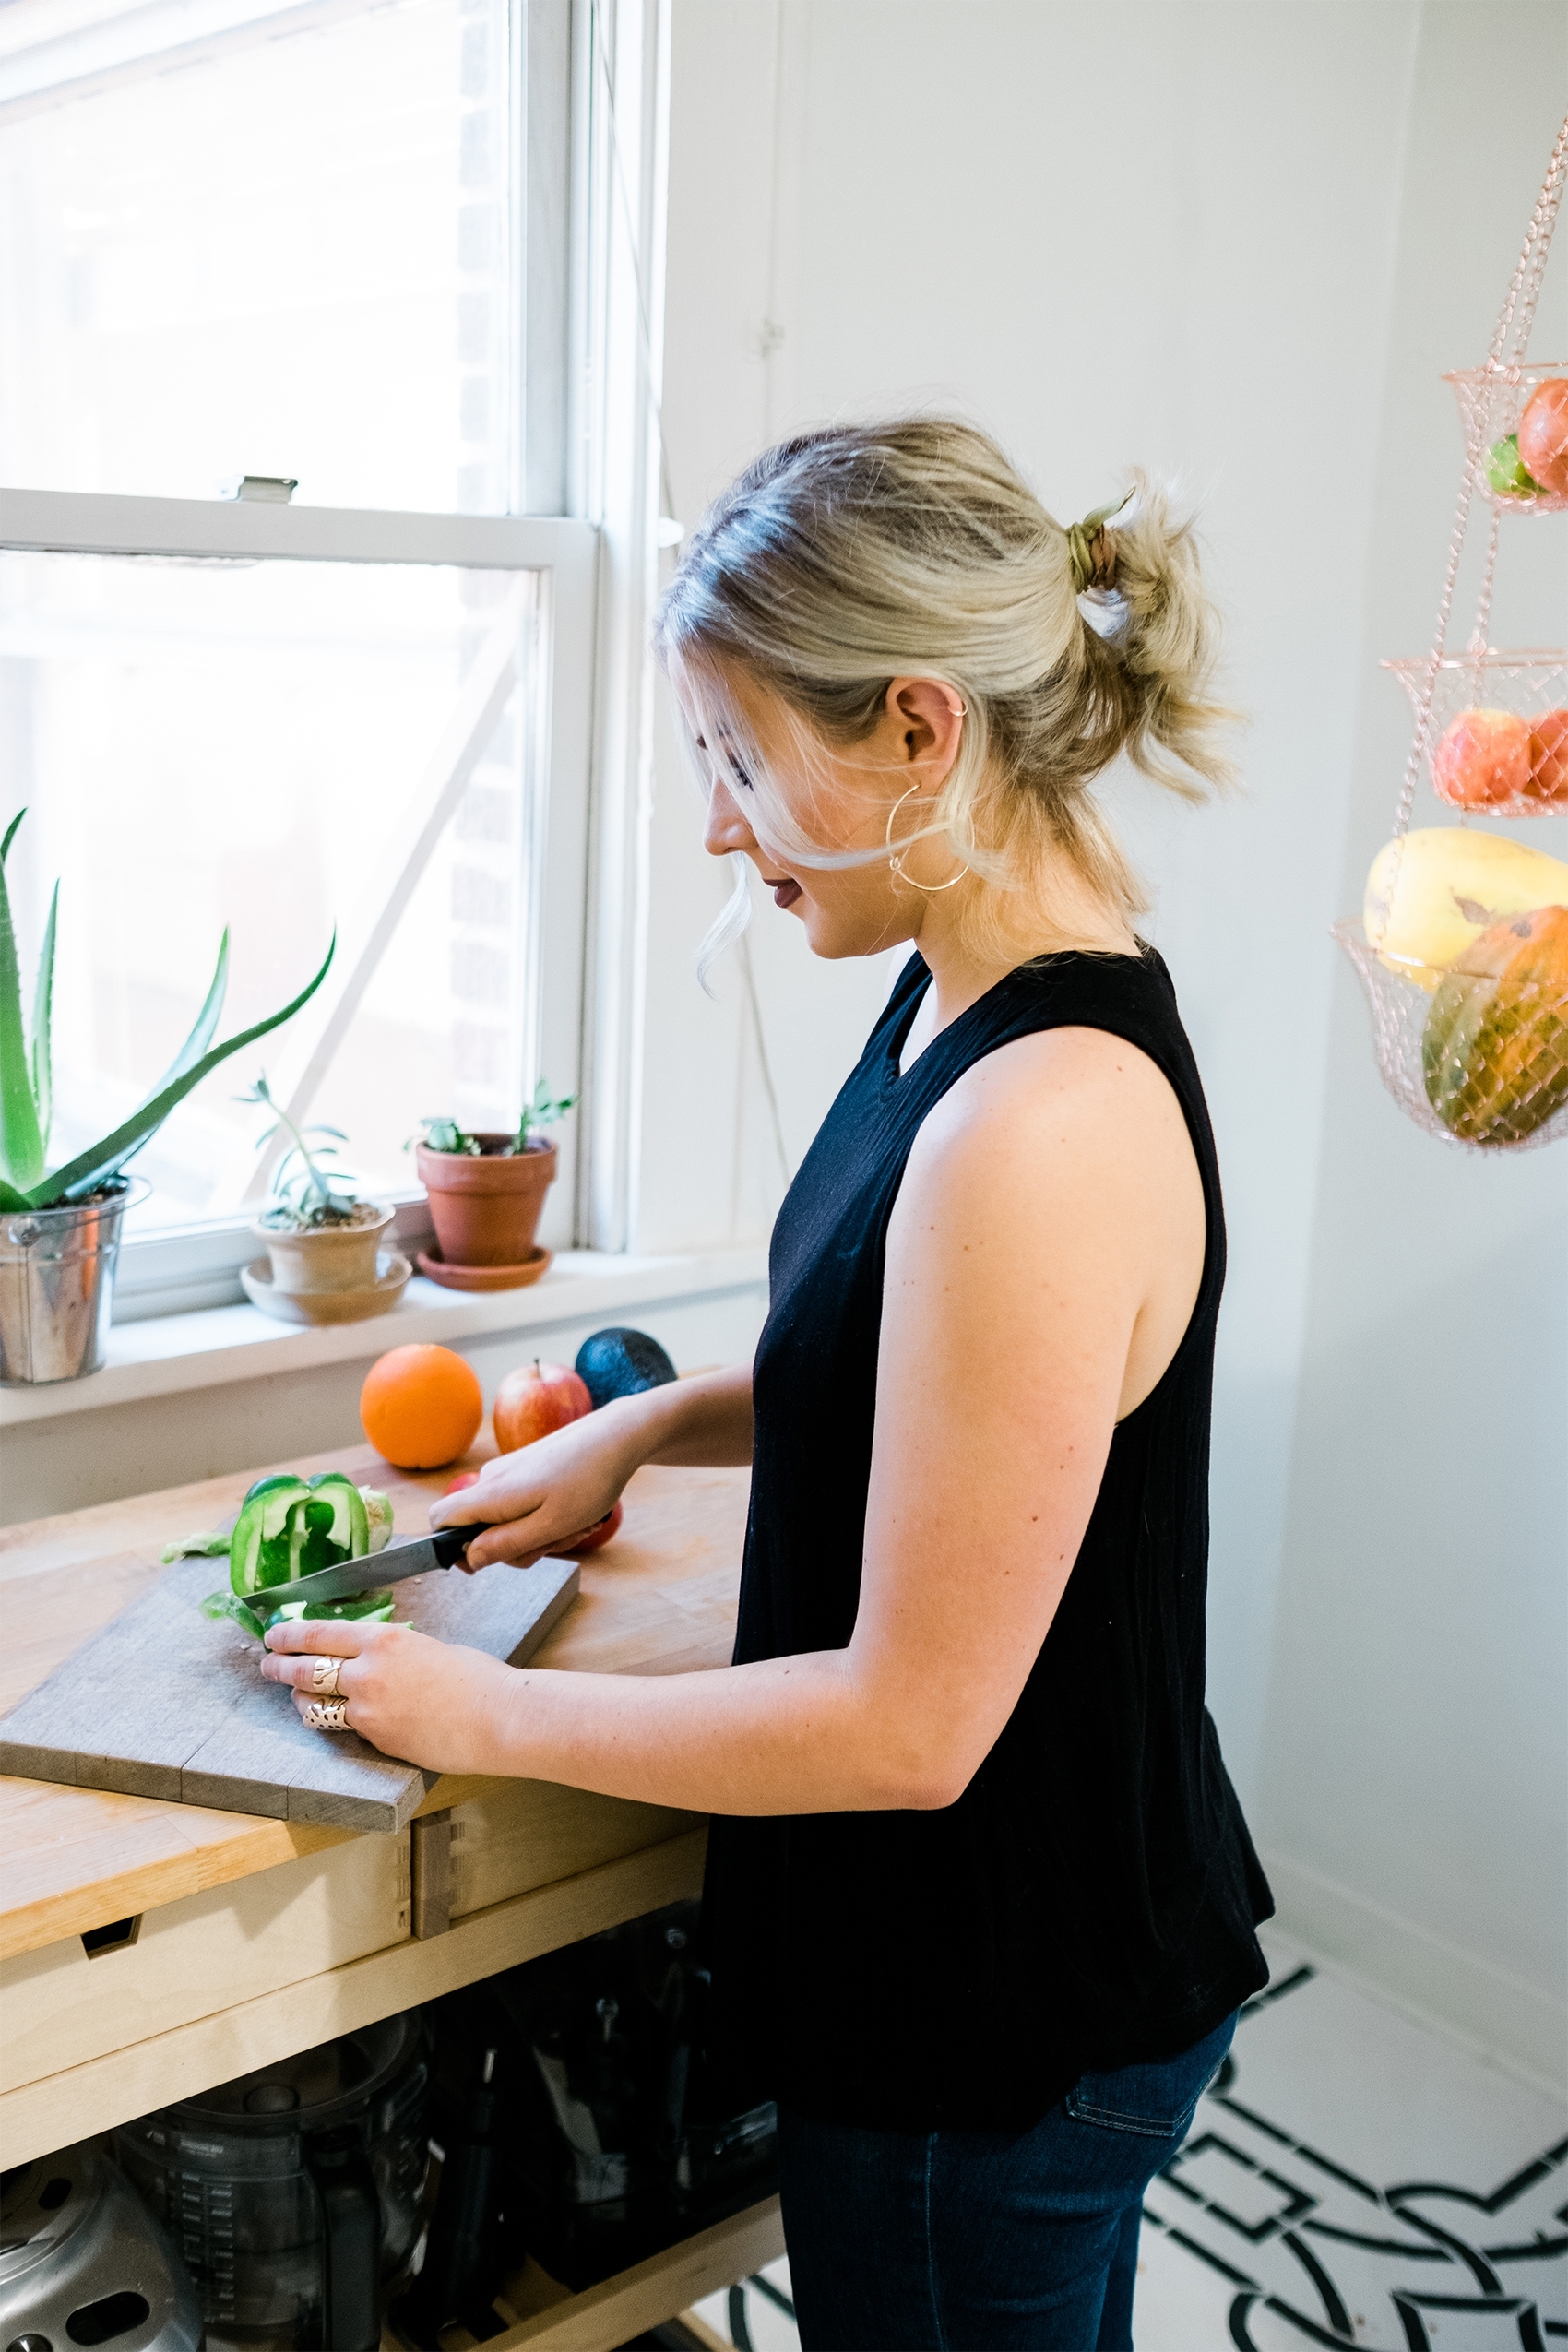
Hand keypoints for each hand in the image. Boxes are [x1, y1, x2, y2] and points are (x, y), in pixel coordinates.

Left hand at [261, 1617, 516, 1774]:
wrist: (496, 1717)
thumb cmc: (477, 1678)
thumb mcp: (428, 1649)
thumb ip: (395, 1653)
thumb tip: (376, 1660)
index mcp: (385, 1638)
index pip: (320, 1633)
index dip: (289, 1634)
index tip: (273, 1635)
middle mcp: (368, 1670)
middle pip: (306, 1667)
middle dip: (280, 1666)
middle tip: (267, 1665)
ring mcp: (368, 1707)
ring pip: (314, 1702)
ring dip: (299, 1698)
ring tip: (294, 1695)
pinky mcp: (375, 1736)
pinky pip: (340, 1726)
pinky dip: (329, 1720)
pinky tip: (328, 1718)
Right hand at [430, 1400, 643, 1567]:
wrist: (618, 1436)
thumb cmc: (589, 1482)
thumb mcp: (550, 1526)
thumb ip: (505, 1544)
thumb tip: (468, 1559)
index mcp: (490, 1492)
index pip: (439, 1519)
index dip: (451, 1547)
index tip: (488, 1560)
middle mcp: (492, 1478)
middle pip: (480, 1527)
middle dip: (515, 1546)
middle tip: (555, 1541)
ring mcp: (510, 1471)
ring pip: (507, 1519)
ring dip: (539, 1533)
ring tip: (575, 1524)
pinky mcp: (527, 1468)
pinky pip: (524, 1504)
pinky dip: (547, 1516)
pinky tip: (577, 1513)